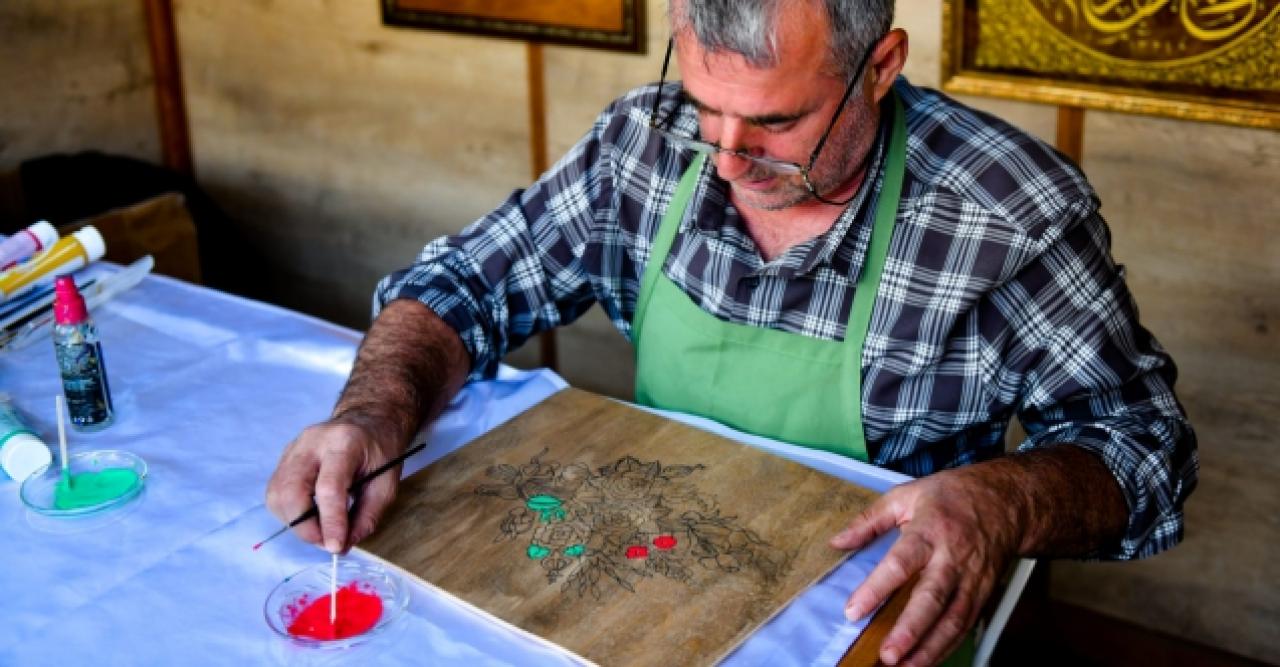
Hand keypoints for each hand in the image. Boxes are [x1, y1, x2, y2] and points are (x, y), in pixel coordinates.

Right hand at [265, 414, 404, 553]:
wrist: (367, 420)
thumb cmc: (380, 451)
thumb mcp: (387, 484)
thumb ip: (366, 517)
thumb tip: (341, 546)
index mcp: (344, 443)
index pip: (328, 487)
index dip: (330, 522)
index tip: (335, 547)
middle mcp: (312, 442)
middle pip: (291, 491)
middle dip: (305, 527)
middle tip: (326, 542)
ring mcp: (293, 448)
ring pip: (277, 495)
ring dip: (295, 522)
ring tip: (321, 528)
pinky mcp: (284, 458)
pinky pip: (276, 493)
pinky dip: (289, 513)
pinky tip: (310, 514)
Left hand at [829, 466, 1021, 666]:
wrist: (1007, 501)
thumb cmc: (952, 496)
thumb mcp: (906, 495)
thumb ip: (869, 520)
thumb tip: (837, 542)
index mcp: (929, 531)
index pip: (900, 564)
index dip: (876, 589)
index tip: (853, 611)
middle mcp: (952, 559)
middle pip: (931, 599)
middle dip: (910, 630)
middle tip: (887, 654)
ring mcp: (972, 579)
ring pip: (953, 620)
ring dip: (929, 648)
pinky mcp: (983, 594)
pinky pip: (965, 626)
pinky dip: (946, 647)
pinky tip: (926, 661)